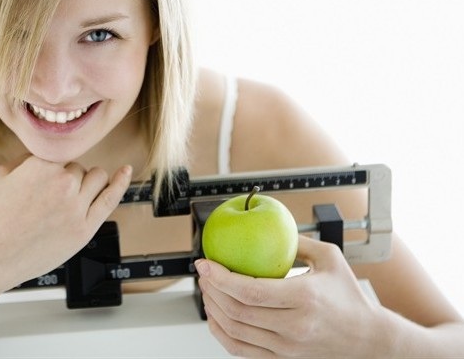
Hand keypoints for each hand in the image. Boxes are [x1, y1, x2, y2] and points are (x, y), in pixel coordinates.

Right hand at [0, 155, 131, 291]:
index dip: (51, 166)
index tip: (44, 179)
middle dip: (66, 177)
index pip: (61, 153)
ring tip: (67, 198)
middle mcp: (63, 182)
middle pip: (79, 167)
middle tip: (47, 198)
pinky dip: (120, 182)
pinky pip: (110, 198)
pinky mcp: (86, 228)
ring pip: (96, 177)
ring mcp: (77, 206)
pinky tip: (126, 171)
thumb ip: (23, 159)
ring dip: (86, 182)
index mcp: (42, 165)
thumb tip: (41, 157)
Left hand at [196, 235, 387, 356]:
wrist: (369, 340)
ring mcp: (286, 348)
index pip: (249, 291)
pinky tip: (216, 317)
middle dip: (211, 290)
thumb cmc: (351, 298)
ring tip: (208, 290)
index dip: (220, 277)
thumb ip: (298, 241)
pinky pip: (240, 350)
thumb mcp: (330, 259)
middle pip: (236, 311)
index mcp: (304, 299)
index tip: (205, 263)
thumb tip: (269, 227)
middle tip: (204, 273)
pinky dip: (222, 333)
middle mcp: (293, 327)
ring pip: (234, 331)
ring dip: (213, 310)